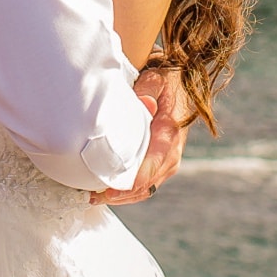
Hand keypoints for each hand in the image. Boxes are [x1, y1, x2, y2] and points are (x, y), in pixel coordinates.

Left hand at [91, 67, 189, 204]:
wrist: (181, 80)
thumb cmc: (165, 80)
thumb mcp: (157, 78)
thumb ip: (148, 90)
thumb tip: (144, 103)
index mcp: (170, 133)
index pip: (153, 164)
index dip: (133, 180)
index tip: (111, 189)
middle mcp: (172, 150)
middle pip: (149, 182)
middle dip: (123, 194)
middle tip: (95, 198)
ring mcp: (169, 157)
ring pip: (149, 186)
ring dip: (125, 195)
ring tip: (97, 198)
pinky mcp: (162, 159)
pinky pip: (148, 181)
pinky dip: (130, 189)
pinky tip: (110, 192)